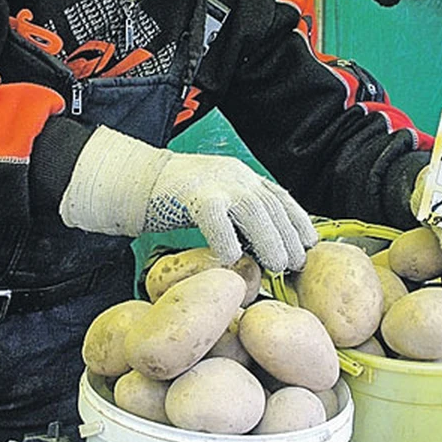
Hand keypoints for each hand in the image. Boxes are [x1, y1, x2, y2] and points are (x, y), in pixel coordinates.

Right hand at [59, 124, 317, 272]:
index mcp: (240, 175)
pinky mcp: (192, 194)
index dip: (297, 219)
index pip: (278, 195)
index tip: (310, 243)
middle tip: (295, 264)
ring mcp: (213, 182)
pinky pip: (216, 218)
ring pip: (252, 210)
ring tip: (276, 266)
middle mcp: (232, 175)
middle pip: (270, 204)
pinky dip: (227, 239)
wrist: (131, 180)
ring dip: (268, 240)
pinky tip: (232, 260)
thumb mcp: (213, 198)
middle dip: (288, 234)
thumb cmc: (171, 199)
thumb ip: (237, 215)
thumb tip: (262, 247)